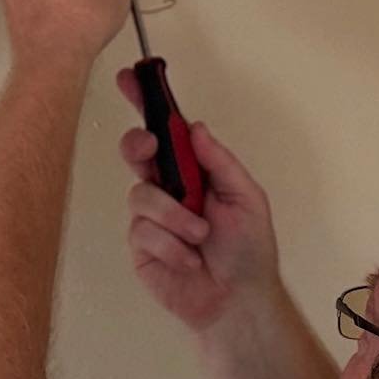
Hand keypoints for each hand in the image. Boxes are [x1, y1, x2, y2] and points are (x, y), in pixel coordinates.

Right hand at [116, 83, 280, 331]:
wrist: (237, 300)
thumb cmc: (248, 251)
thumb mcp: (247, 197)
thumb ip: (218, 161)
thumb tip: (194, 126)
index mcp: (193, 171)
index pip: (165, 131)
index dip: (146, 104)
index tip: (130, 77)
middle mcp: (167, 189)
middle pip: (136, 152)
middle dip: (138, 146)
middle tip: (150, 149)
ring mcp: (151, 218)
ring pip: (141, 195)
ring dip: (174, 215)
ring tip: (199, 237)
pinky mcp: (140, 246)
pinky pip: (143, 231)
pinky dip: (171, 245)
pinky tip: (189, 259)